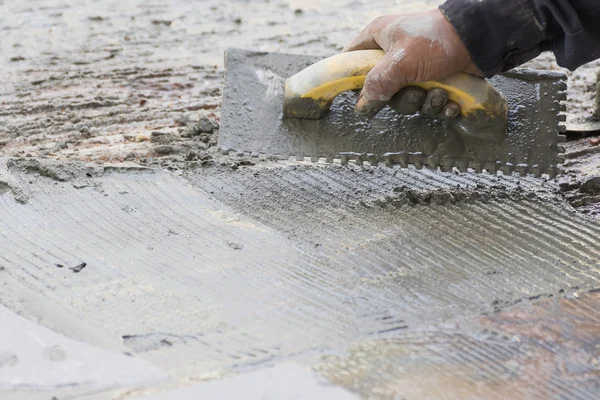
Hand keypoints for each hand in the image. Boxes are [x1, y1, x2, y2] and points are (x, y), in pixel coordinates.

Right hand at [343, 9, 481, 117]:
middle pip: (381, 90)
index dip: (349, 79)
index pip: (350, 59)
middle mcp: (393, 55)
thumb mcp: (400, 61)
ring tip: (439, 92)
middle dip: (400, 98)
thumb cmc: (436, 41)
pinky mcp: (434, 81)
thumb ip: (377, 83)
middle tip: (413, 91)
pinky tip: (450, 101)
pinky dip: (439, 106)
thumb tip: (362, 105)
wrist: (480, 39)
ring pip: (406, 100)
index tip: (355, 96)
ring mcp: (414, 69)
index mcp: (378, 39)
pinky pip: (427, 104)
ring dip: (424, 102)